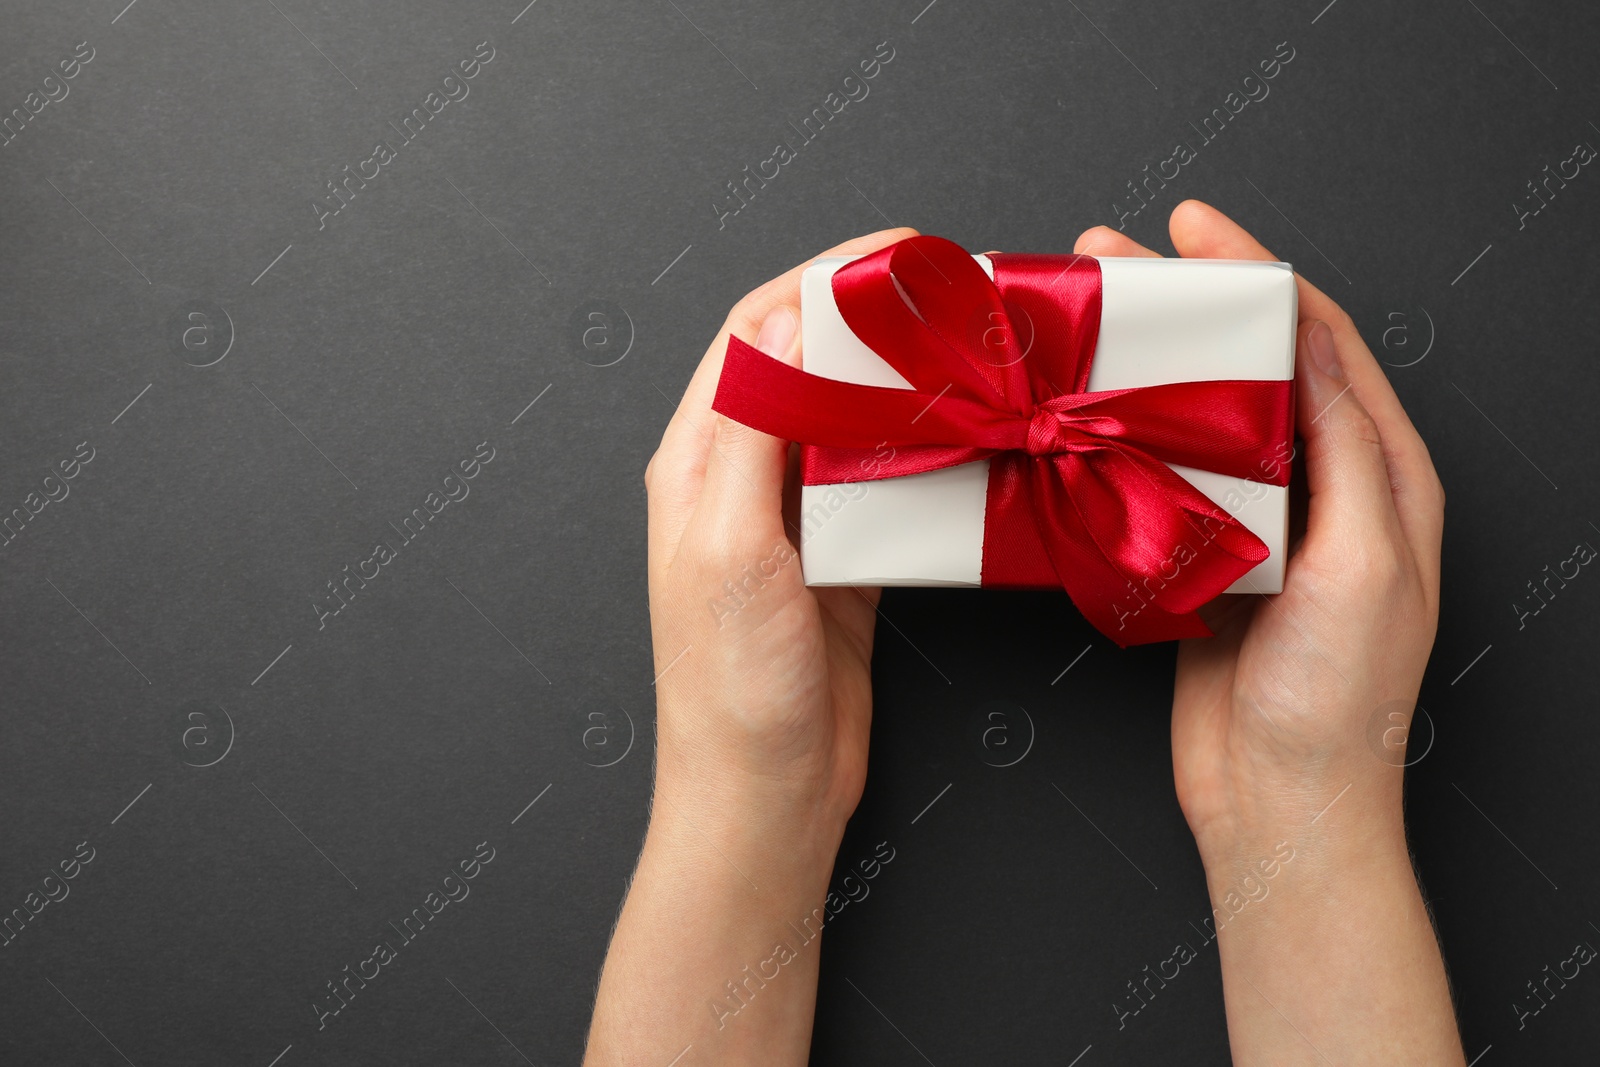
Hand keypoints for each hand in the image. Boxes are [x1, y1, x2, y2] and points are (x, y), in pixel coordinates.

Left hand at [645, 228, 916, 843]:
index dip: (822, 280)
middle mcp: (740, 481)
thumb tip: (789, 323)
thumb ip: (753, 432)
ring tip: (970, 357)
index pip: (757, 334)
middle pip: (810, 367)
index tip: (899, 254)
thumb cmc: (730, 689)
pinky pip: (886, 487)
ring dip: (907, 385)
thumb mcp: (732, 550)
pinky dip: (925, 456)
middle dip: (875, 321)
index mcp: (696, 464)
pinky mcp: (841, 564)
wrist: (761, 799)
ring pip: (853, 423)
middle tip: (952, 297)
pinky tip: (967, 443)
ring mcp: (793, 523)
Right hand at [1075, 200, 1444, 856]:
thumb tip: (1311, 348)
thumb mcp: (1364, 567)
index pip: (1322, 345)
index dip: (1262, 275)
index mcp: (1383, 479)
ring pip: (1200, 417)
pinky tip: (1081, 416)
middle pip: (1254, 367)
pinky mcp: (1202, 561)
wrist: (1278, 805)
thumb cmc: (1337, 701)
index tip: (1198, 230)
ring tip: (1088, 324)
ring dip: (1147, 367)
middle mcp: (1324, 491)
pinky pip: (1163, 479)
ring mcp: (1259, 525)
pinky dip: (1123, 437)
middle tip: (1121, 260)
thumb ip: (1344, 455)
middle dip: (1191, 306)